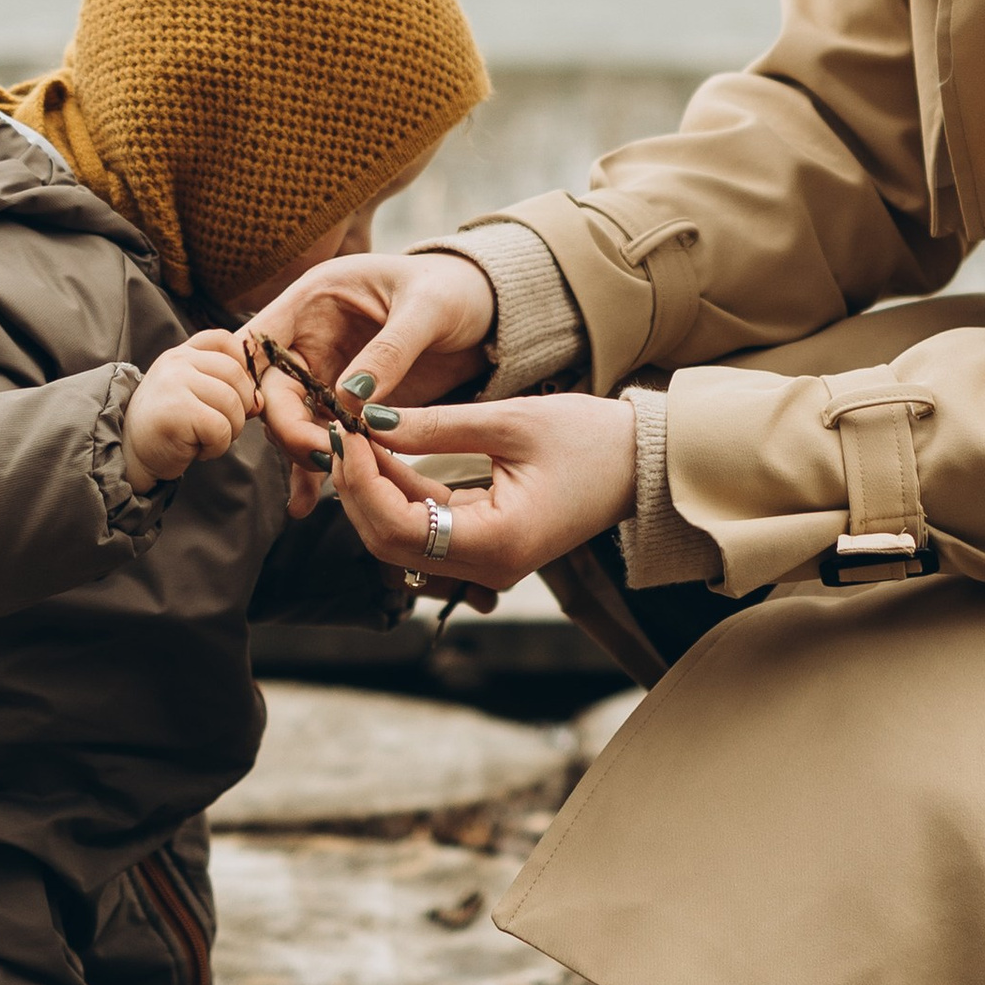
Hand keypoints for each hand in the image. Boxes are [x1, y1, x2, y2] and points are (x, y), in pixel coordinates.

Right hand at [123, 334, 254, 495]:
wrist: (128, 455)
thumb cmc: (168, 427)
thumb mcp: (196, 398)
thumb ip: (227, 390)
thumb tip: (259, 401)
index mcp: (182, 353)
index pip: (225, 340)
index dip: (242, 365)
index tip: (237, 393)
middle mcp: (177, 361)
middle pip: (236, 375)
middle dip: (240, 408)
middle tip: (221, 427)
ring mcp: (174, 383)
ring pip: (232, 403)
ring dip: (229, 432)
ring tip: (205, 439)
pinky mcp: (176, 410)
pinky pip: (220, 428)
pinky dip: (217, 446)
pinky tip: (198, 450)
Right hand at [240, 250, 497, 493]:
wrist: (485, 307)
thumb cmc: (454, 288)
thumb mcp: (428, 308)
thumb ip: (390, 350)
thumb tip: (351, 397)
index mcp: (314, 298)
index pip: (259, 338)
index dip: (249, 376)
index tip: (265, 413)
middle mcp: (309, 337)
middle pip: (272, 389)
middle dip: (291, 426)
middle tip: (326, 455)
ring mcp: (326, 372)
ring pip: (293, 420)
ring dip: (305, 452)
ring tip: (332, 480)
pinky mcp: (347, 403)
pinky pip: (321, 436)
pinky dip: (316, 467)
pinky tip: (308, 502)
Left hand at [323, 395, 639, 598]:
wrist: (643, 462)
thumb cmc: (590, 438)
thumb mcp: (510, 421)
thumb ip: (435, 425)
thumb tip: (368, 419)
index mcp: (498, 541)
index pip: (397, 526)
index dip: (360, 479)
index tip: (345, 430)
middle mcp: (489, 566)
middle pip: (390, 544)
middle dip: (357, 488)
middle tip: (341, 431)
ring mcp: (487, 563)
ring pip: (402, 540)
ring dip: (373, 492)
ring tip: (359, 436)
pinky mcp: (487, 547)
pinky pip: (426, 530)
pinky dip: (400, 495)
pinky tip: (386, 453)